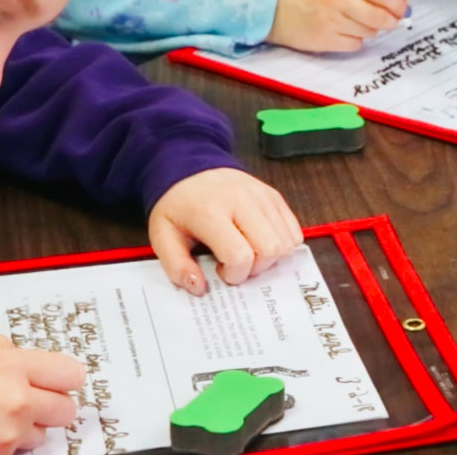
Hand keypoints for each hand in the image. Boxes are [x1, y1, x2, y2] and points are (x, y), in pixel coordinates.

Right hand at [0, 333, 83, 454]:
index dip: (63, 379)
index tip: (56, 381)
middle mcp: (17, 399)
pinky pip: (19, 452)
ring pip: (42, 434)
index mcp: (11, 366)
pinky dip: (8, 447)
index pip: (72, 373)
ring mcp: (10, 432)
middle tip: (30, 403)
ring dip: (26, 429)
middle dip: (51, 407)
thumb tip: (18, 352)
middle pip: (66, 408)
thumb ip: (0, 347)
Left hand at [149, 167, 304, 296]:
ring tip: (248, 251)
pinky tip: (260, 242)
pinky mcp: (273, 195)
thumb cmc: (178, 206)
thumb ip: (177, 267)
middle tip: (237, 264)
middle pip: (270, 250)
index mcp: (211, 212)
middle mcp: (241, 200)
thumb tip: (199, 287)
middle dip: (256, 268)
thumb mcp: (163, 237)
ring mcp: (261, 196)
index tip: (221, 270)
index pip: (240, 256)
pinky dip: (282, 244)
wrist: (189, 168)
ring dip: (270, 257)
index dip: (234, 274)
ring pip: (286, 242)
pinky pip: (294, 230)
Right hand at [268, 0, 410, 52]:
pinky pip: (356, 44)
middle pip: (379, 16)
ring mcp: (331, 22)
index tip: (401, 7)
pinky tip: (344, 31)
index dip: (396, 2)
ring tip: (357, 20)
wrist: (274, 9)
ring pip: (370, 31)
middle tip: (390, 19)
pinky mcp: (326, 41)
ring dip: (371, 28)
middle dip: (390, 19)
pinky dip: (356, 39)